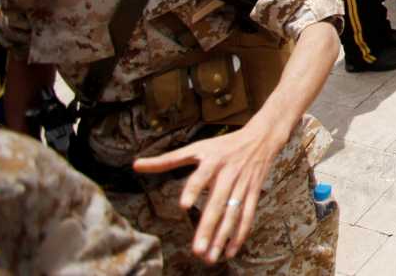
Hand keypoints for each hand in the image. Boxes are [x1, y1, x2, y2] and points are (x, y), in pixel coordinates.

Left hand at [132, 123, 285, 262]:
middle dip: (208, 228)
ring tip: (211, 257)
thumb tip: (135, 165)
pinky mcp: (253, 193)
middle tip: (198, 250)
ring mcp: (243, 185)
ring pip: (233, 214)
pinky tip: (230, 251)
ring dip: (222, 237)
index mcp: (212, 162)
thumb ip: (166, 160)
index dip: (194, 189)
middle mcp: (229, 174)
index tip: (184, 205)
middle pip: (217, 203)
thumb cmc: (223, 145)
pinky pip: (248, 216)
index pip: (201, 177)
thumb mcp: (196, 148)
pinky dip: (240, 234)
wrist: (261, 138)